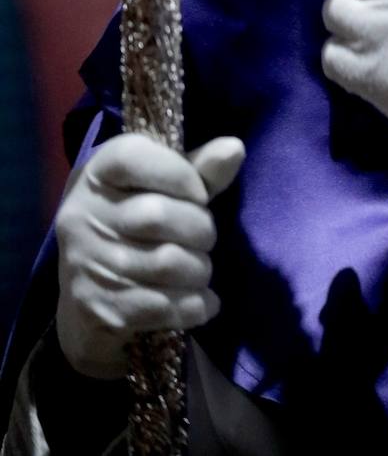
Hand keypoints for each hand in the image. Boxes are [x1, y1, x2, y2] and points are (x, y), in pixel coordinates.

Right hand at [56, 134, 244, 379]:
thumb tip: (235, 148)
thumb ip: (198, 167)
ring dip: (200, 269)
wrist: (85, 294)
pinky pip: (160, 306)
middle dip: (200, 228)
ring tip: (202, 268)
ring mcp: (86, 263)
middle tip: (206, 237)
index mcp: (98, 172)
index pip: (132, 157)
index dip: (179, 173)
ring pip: (165, 263)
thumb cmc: (135, 222)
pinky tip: (204, 302)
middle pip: (156, 215)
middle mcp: (83, 214)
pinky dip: (194, 305)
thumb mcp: (160, 186)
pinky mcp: (97, 308)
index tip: (200, 194)